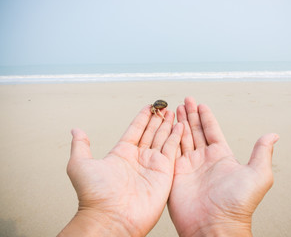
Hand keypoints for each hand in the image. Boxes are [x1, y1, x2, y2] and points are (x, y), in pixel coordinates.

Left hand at [58, 106, 182, 236]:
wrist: (111, 218)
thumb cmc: (95, 196)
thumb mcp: (80, 165)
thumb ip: (81, 146)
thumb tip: (76, 131)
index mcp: (121, 154)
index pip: (135, 130)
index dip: (143, 118)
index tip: (149, 106)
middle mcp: (138, 158)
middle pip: (151, 133)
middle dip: (158, 119)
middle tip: (164, 106)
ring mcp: (152, 165)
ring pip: (163, 139)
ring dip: (168, 125)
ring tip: (173, 112)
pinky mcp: (164, 172)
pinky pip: (172, 150)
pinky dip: (177, 136)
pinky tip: (180, 126)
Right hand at [168, 97, 278, 236]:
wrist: (215, 226)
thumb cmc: (238, 205)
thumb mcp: (258, 175)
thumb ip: (262, 152)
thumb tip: (273, 135)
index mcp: (222, 157)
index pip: (212, 130)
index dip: (206, 116)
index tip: (200, 104)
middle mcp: (204, 159)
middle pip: (196, 131)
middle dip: (190, 115)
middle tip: (185, 101)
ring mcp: (189, 166)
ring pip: (182, 138)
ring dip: (178, 123)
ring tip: (174, 109)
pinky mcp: (176, 174)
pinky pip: (171, 151)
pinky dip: (169, 137)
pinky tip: (168, 126)